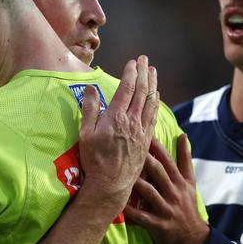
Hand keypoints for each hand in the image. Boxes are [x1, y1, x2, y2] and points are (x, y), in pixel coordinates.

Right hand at [79, 55, 158, 208]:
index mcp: (116, 117)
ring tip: (153, 71)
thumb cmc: (94, 160)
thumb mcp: (85, 134)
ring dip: (152, 84)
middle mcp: (132, 121)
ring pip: (150, 101)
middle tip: (145, 59)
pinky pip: (154, 116)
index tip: (132, 61)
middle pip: (141, 91)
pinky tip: (157, 95)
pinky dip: (156, 102)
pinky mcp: (146, 140)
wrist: (110, 185)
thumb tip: (91, 88)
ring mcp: (142, 130)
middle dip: (143, 73)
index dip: (130, 73)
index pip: (126, 89)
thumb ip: (90, 109)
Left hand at [124, 134, 208, 243]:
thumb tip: (182, 135)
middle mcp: (173, 192)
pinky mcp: (159, 224)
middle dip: (145, 158)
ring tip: (120, 172)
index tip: (145, 132)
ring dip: (136, 182)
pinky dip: (130, 211)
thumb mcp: (191, 181)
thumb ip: (185, 158)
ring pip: (149, 192)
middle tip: (129, 145)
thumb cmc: (187, 205)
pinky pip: (142, 217)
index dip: (156, 146)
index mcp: (179, 181)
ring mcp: (166, 208)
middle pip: (158, 172)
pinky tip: (119, 204)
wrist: (193, 238)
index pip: (167, 160)